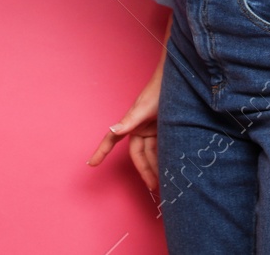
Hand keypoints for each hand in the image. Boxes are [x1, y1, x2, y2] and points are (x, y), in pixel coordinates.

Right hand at [88, 63, 161, 192]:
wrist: (178, 83)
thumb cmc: (157, 92)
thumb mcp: (143, 109)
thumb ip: (128, 122)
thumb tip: (112, 130)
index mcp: (130, 124)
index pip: (112, 140)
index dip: (101, 151)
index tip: (91, 164)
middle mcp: (139, 129)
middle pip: (140, 155)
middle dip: (145, 170)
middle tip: (154, 187)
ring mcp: (152, 131)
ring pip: (152, 153)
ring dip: (158, 166)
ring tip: (167, 181)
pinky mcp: (164, 131)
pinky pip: (163, 148)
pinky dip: (166, 158)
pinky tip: (173, 167)